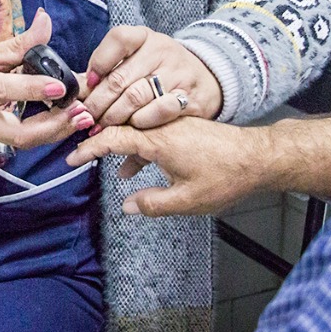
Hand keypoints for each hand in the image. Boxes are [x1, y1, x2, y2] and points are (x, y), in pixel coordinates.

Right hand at [0, 9, 94, 156]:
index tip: (61, 87)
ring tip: (76, 118)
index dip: (33, 90)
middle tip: (82, 113)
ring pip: (18, 143)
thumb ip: (21, 44)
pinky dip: (33, 136)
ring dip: (50, 132)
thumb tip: (46, 21)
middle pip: (17, 133)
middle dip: (54, 126)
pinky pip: (10, 146)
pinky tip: (52, 124)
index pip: (3, 90)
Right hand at [65, 117, 270, 215]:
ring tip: (113, 169)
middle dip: (98, 138)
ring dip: (121, 146)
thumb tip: (126, 206)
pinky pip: (152, 133)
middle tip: (80, 152)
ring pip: (137, 130)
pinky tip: (138, 169)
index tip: (72, 158)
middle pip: (120, 126)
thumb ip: (153, 204)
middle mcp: (162, 126)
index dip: (89, 148)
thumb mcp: (187, 200)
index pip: (112, 138)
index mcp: (158, 140)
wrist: (259, 157)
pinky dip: (139, 147)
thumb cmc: (225, 177)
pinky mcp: (184, 128)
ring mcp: (173, 125)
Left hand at [81, 26, 222, 129]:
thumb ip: (108, 71)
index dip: (99, 62)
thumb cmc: (161, 71)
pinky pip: (158, 111)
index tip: (89, 83)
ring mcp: (177, 73)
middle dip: (98, 102)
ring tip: (103, 127)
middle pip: (120, 77)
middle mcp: (162, 51)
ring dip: (114, 116)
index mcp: (145, 37)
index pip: (119, 38)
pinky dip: (141, 122)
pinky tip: (133, 127)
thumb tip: (75, 88)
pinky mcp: (189, 97)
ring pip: (135, 97)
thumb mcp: (138, 60)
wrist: (208, 80)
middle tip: (87, 118)